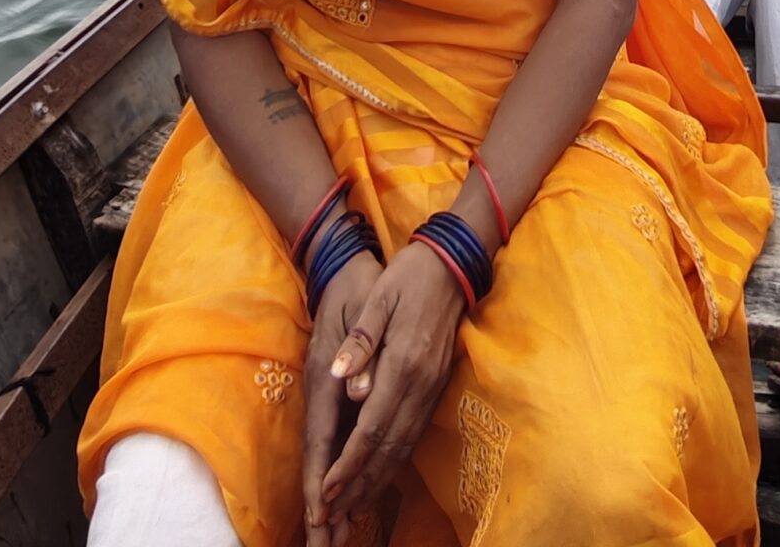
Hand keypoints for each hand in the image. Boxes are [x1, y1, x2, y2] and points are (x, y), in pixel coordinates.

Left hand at [304, 243, 467, 544]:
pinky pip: (414, 434)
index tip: (326, 491)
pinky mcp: (437, 386)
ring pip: (404, 446)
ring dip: (378, 479)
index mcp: (402, 363)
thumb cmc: (409, 277)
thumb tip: (342, 377)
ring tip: (353, 506)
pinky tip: (381, 474)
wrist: (453, 265)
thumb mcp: (379, 299)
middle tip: (334, 515)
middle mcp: (421, 383)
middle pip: (389, 448)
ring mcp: (432, 387)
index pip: (372, 427)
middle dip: (360, 484)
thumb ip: (361, 341)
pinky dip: (395, 461)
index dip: (348, 464)